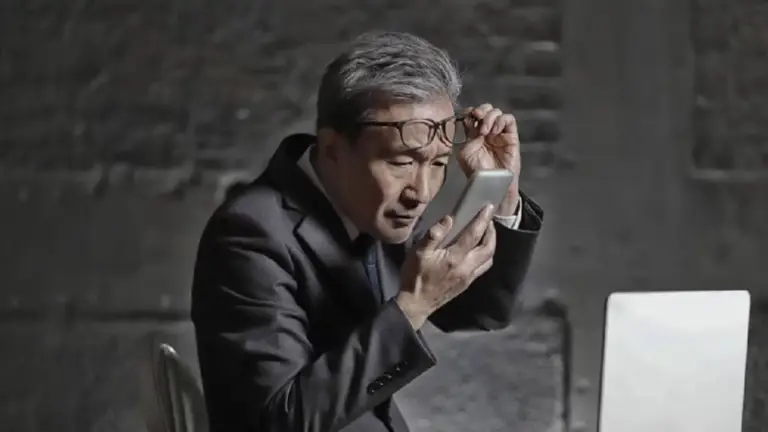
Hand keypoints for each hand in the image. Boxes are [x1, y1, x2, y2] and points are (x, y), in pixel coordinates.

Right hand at [396, 204, 496, 328]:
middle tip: (489, 220)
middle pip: (488, 248)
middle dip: (492, 232)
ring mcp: (469, 277)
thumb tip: (449, 219)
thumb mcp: (418, 253)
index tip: (489, 207)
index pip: (474, 235)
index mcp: (455, 258)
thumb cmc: (415, 276)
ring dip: (491, 244)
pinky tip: (478, 251)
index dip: (483, 219)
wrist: (416, 304)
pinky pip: (483, 267)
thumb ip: (434, 235)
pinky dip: (486, 255)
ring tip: (486, 234)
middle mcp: (467, 267)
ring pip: (489, 259)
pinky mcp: (467, 284)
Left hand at [456, 104, 520, 215]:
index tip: (466, 116)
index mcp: (473, 133)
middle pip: (485, 109)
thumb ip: (466, 136)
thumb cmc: (477, 171)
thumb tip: (470, 121)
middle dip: (480, 110)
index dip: (469, 111)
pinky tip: (495, 131)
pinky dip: (501, 121)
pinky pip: (509, 119)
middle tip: (476, 117)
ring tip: (484, 131)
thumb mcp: (464, 153)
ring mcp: (499, 132)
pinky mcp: (511, 136)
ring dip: (489, 117)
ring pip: (496, 112)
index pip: (472, 114)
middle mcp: (486, 130)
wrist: (491, 183)